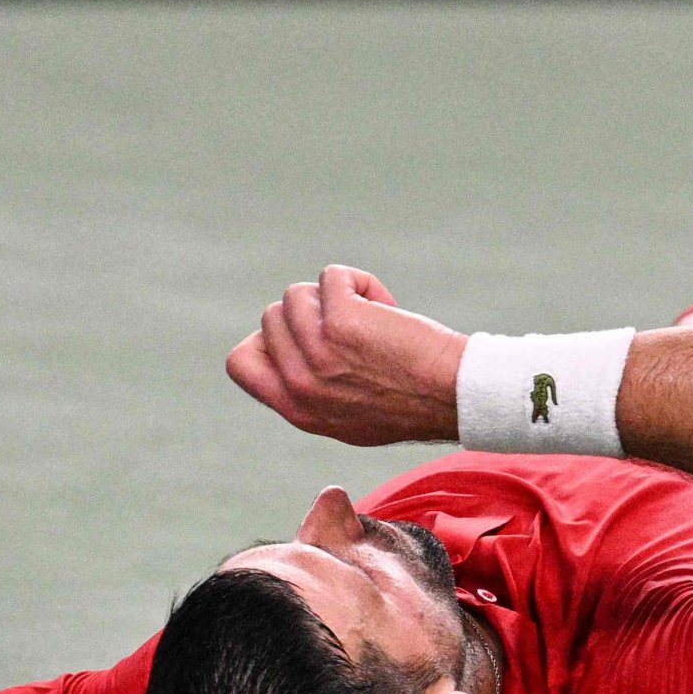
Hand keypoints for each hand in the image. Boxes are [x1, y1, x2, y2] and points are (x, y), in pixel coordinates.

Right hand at [226, 266, 470, 447]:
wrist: (453, 396)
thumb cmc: (410, 404)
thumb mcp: (346, 417)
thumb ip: (309, 392)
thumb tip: (287, 351)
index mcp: (295, 408)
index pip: (239, 363)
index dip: (265, 342)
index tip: (305, 341)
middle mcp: (299, 382)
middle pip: (272, 317)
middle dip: (311, 313)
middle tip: (352, 331)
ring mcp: (317, 349)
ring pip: (297, 293)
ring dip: (335, 295)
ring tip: (372, 318)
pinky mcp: (341, 320)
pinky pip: (332, 276)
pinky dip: (360, 281)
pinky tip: (386, 305)